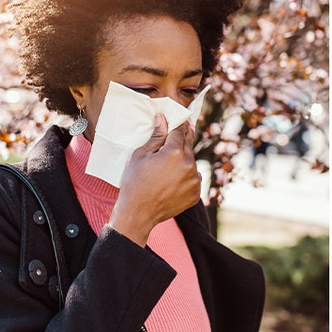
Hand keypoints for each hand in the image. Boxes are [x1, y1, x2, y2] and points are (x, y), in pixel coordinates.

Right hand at [109, 114, 201, 245]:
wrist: (138, 213)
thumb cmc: (134, 182)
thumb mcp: (141, 155)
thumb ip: (156, 136)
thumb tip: (162, 119)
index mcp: (175, 152)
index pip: (180, 131)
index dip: (179, 124)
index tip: (182, 118)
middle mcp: (189, 164)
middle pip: (188, 146)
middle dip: (182, 140)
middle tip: (181, 134)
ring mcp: (195, 180)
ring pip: (191, 163)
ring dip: (184, 161)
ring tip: (168, 167)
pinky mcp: (196, 194)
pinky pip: (193, 179)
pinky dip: (186, 177)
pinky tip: (172, 181)